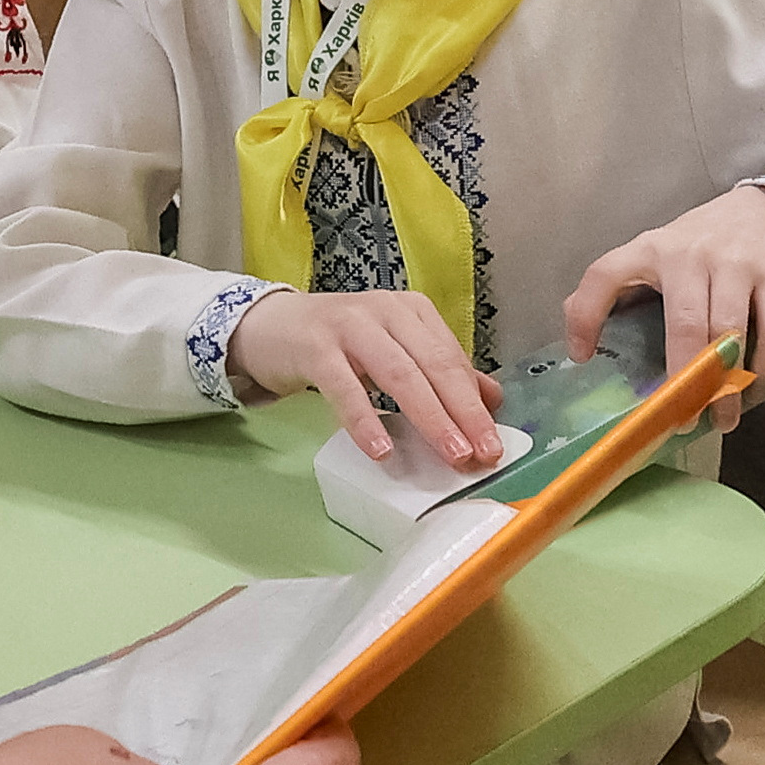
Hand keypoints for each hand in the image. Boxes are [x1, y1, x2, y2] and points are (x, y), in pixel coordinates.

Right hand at [227, 288, 503, 469]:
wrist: (270, 326)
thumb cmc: (339, 343)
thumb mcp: (394, 351)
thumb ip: (439, 372)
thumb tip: (492, 400)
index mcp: (412, 311)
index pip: (452, 360)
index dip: (475, 404)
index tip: (493, 444)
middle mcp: (387, 310)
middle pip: (434, 365)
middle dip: (462, 412)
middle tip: (480, 453)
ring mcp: (350, 326)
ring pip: (399, 374)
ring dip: (429, 417)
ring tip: (450, 453)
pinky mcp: (316, 348)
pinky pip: (345, 388)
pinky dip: (365, 420)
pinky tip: (380, 450)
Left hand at [565, 184, 764, 433]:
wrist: (764, 211)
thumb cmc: (698, 246)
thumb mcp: (653, 254)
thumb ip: (616, 291)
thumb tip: (579, 348)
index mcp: (649, 250)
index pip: (606, 274)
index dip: (588, 316)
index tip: (583, 358)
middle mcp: (690, 255)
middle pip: (684, 324)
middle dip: (683, 381)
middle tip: (679, 420)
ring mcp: (736, 264)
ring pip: (730, 332)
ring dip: (726, 385)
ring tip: (721, 419)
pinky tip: (754, 392)